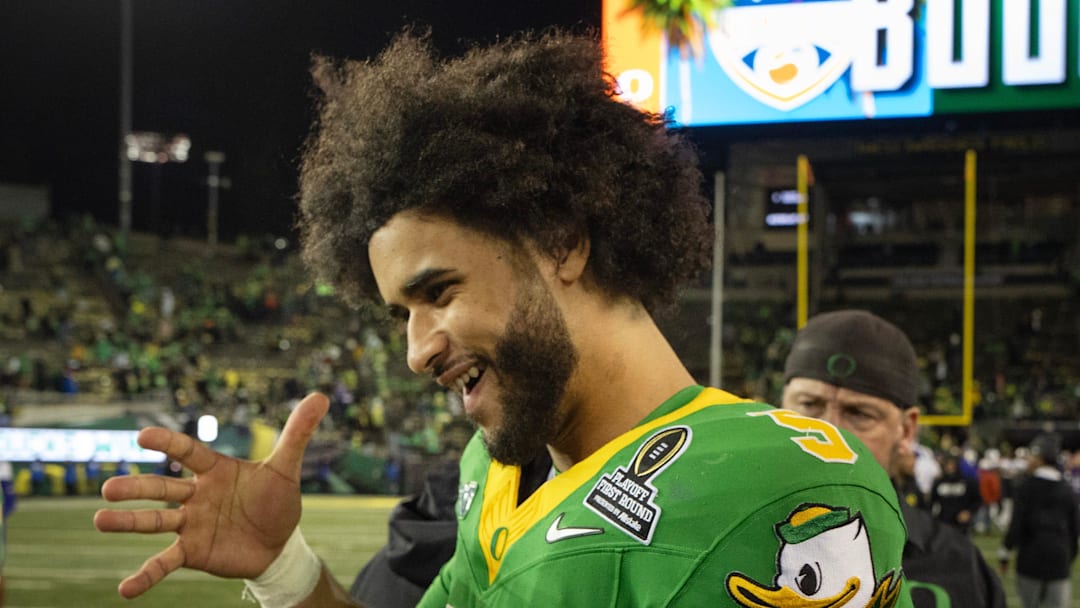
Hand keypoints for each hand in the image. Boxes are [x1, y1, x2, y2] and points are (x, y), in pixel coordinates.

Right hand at [94, 392, 329, 598]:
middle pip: (163, 488)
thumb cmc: (277, 500)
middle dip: (136, 489)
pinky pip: (165, 562)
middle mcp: (196, 495)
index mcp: (215, 471)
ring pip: (155, 521)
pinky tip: (125, 590)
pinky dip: (146, 576)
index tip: (143, 435)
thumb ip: (297, 433)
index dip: (168, 444)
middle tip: (108, 488)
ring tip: (99, 520)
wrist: (279, 543)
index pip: (188, 452)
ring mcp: (191, 524)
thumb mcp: (287, 468)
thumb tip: (320, 396)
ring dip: (128, 522)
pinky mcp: (192, 551)